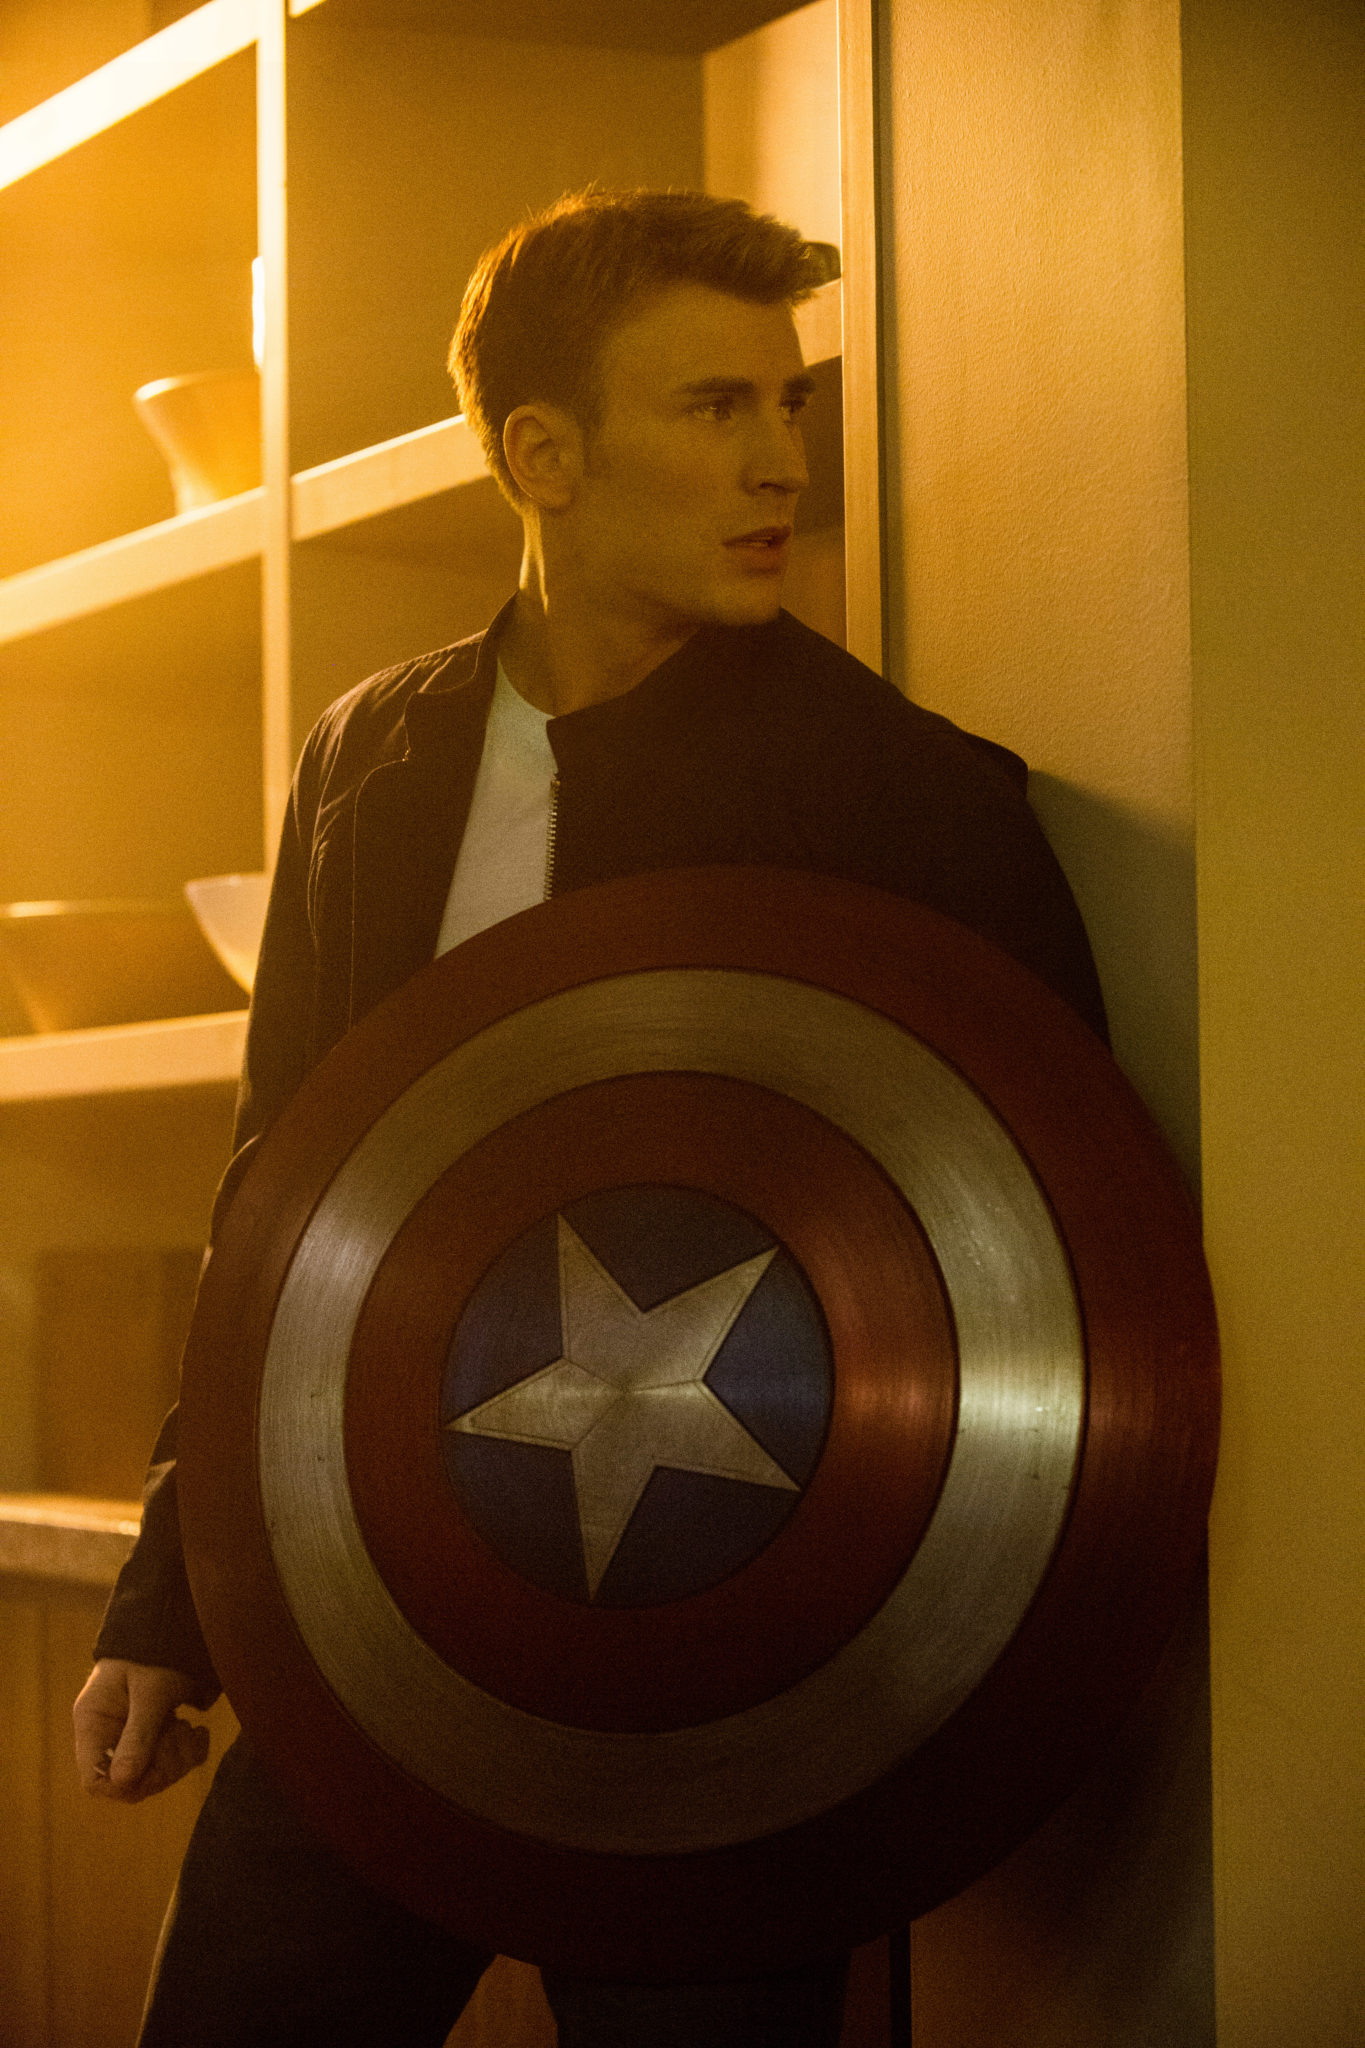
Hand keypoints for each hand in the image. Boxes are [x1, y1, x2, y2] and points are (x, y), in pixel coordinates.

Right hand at [73, 1659, 211, 1802]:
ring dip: (178, 1758)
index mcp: (93, 1723)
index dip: (124, 1783)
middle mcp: (106, 1736)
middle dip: (162, 1766)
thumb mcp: (152, 1690)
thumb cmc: (156, 1650)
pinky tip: (198, 1733)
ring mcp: (129, 1738)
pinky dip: (187, 1753)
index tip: (155, 1763)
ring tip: (192, 1729)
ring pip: (152, 1776)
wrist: (172, 1625)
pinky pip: (168, 1764)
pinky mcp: (151, 1738)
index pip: (94, 1779)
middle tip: (183, 1734)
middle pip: (129, 1783)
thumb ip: (139, 1733)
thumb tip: (121, 1782)